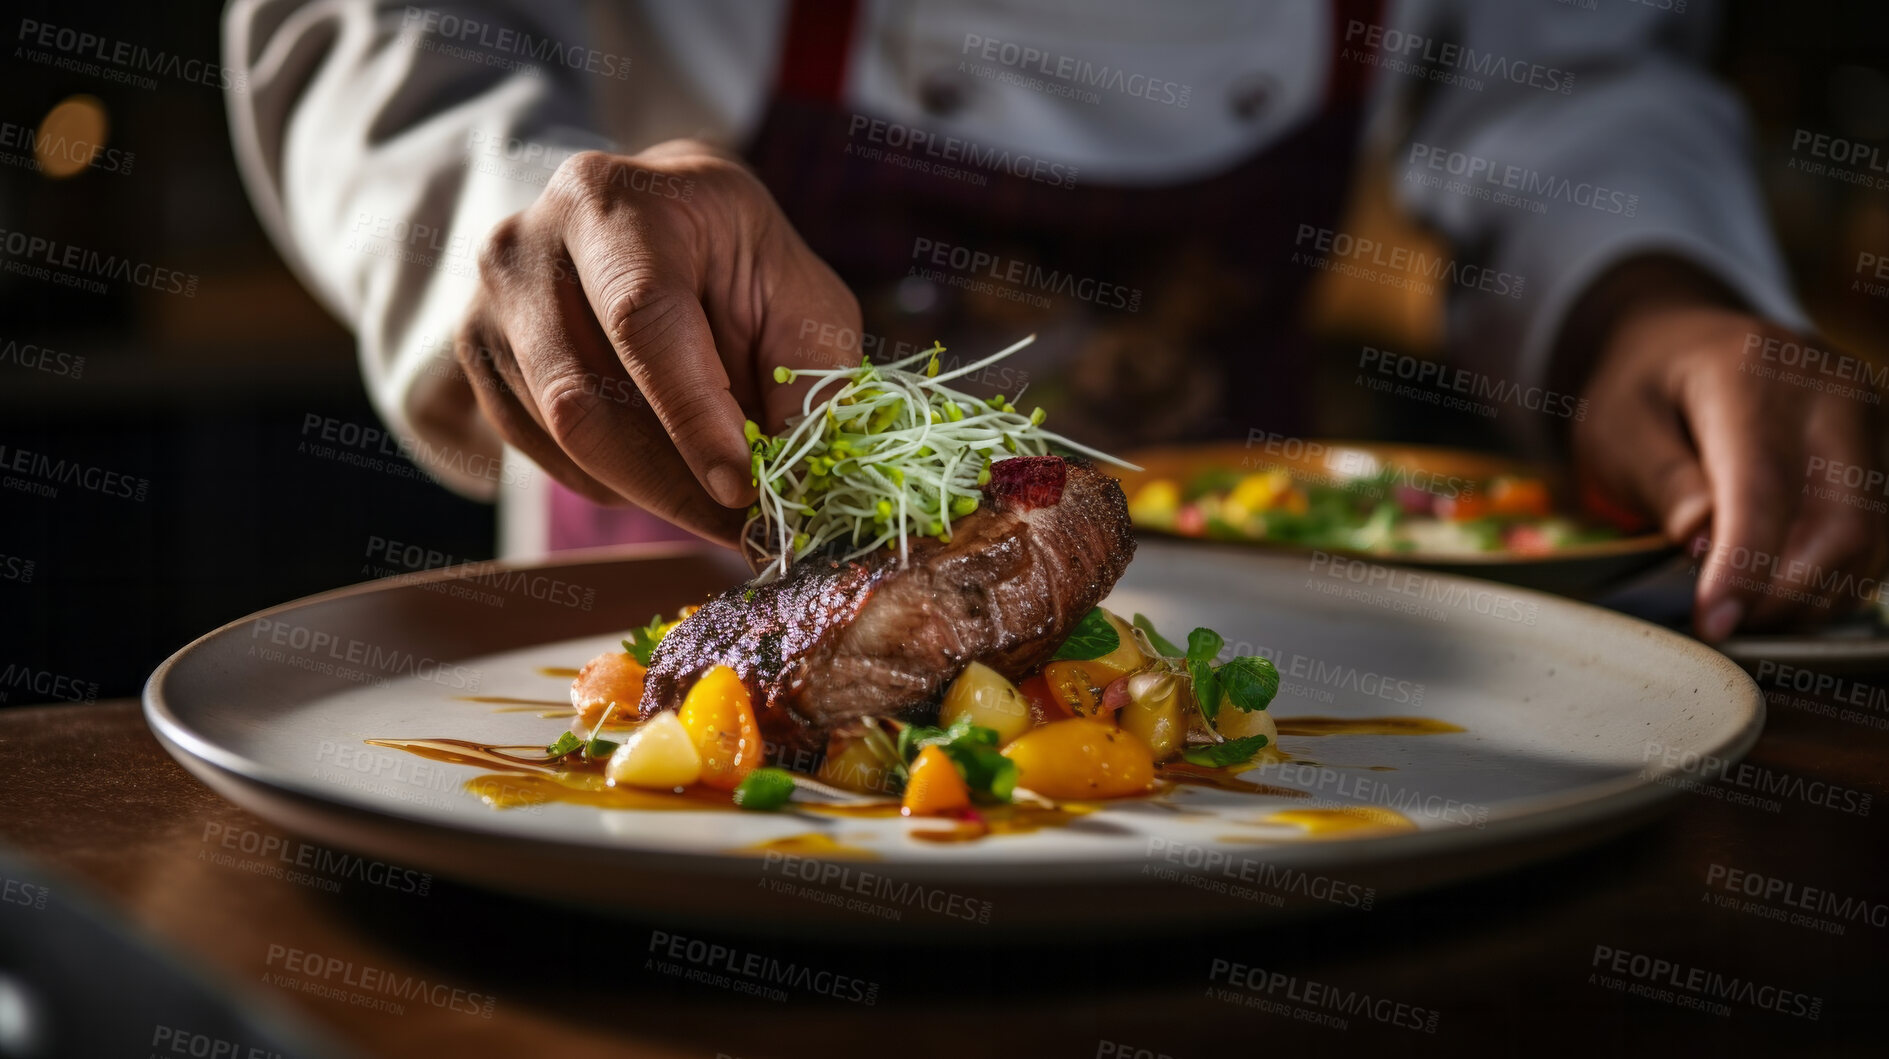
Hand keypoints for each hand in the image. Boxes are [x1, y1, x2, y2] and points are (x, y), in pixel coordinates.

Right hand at [455, 140, 860, 543]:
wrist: (654, 226)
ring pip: (562, 439)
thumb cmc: (738, 260)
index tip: (744, 490)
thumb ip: (808, 378)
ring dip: (651, 491)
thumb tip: (795, 482)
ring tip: (718, 501)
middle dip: (672, 483)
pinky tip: (666, 472)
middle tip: (744, 531)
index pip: (643, 320)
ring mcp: (487, 307)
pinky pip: (543, 455)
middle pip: (583, 399)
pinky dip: (615, 483)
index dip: (692, 416)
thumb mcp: (800, 295)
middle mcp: (526, 247)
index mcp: (612, 203)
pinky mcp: (477, 362)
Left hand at [1571, 295, 1886, 639]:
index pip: (1765, 483)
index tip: (1715, 621)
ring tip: (1742, 614)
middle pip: (1842, 521)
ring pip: (1867, 540)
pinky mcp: (1878, 455)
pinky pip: (1871, 538)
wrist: (1682, 347)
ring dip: (1809, 597)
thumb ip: (1662, 483)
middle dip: (1783, 594)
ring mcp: (1867, 423)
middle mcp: (1831, 393)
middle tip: (1722, 627)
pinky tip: (1774, 594)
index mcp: (1754, 372)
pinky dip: (1827, 581)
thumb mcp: (1617, 429)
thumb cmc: (1640, 391)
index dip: (1746, 563)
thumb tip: (1707, 548)